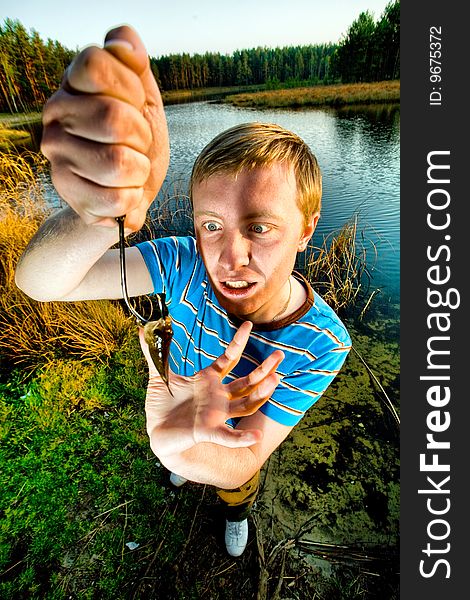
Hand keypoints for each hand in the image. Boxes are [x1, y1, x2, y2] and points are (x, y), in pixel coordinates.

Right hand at [41, 25, 169, 231]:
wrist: (127, 189)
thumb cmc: (135, 140)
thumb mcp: (143, 98)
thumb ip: (135, 65)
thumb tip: (126, 48)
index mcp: (73, 83)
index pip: (96, 65)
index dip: (130, 88)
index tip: (135, 105)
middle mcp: (56, 115)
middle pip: (113, 119)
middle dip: (142, 136)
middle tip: (138, 143)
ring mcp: (58, 154)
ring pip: (117, 164)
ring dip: (140, 171)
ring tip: (132, 169)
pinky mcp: (68, 192)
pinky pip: (117, 199)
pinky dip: (133, 198)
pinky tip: (126, 191)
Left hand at [139, 321, 283, 458]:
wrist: (156, 431)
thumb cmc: (162, 404)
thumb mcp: (158, 375)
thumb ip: (154, 352)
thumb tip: (143, 329)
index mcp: (208, 380)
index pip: (228, 358)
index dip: (238, 342)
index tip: (247, 325)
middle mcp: (218, 396)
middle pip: (247, 381)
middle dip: (264, 369)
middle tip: (280, 355)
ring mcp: (216, 414)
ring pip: (245, 404)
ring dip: (261, 394)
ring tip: (275, 380)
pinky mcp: (208, 431)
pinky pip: (228, 436)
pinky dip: (241, 437)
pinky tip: (256, 436)